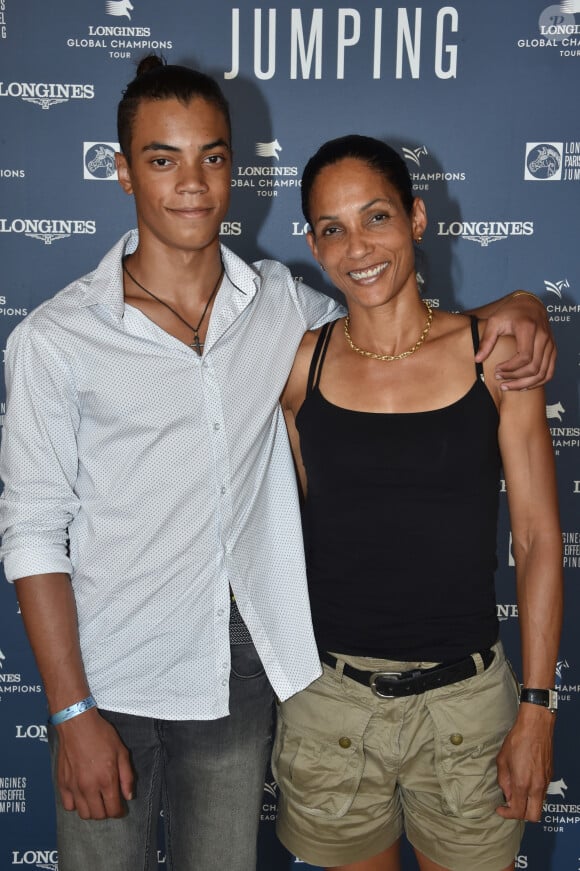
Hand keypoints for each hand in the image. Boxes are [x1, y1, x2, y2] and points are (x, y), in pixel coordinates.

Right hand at [55, 709, 133, 819]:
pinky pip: (68, 806)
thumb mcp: (122, 752)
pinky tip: (82, 795)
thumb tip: (129, 796)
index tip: (121, 808)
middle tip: (110, 802)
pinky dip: (76, 805)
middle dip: (107, 812)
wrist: (78, 725)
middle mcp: (89, 787)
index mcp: (106, 779)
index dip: (120, 812)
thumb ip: (127, 776)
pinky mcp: (63, 784)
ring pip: (83, 814)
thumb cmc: (101, 735)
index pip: (113, 809)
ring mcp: (74, 787)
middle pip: (99, 815)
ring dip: (92, 811)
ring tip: (97, 800)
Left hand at [475, 293, 555, 389]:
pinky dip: (537, 382)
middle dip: (515, 378)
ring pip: (543, 373)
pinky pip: (549, 372)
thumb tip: (477, 359)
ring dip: (525, 384)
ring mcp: (550, 344)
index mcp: (529, 328)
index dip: (510, 368)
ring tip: (509, 386)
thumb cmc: (510, 313)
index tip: (496, 370)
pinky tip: (523, 385)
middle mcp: (543, 337)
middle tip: (500, 381)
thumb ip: (486, 340)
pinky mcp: (553, 350)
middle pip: (534, 368)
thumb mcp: (494, 322)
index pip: (524, 357)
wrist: (529, 304)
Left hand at [495, 704, 553, 820]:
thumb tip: (507, 795)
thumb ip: (504, 781)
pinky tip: (525, 782)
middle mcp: (536, 786)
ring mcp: (545, 782)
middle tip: (510, 806)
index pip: (518, 812)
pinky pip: (542, 793)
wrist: (535, 727)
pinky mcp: (549, 776)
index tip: (500, 809)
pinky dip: (533, 794)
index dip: (507, 814)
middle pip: (534, 816)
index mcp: (523, 784)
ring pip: (539, 805)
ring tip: (516, 791)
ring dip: (528, 804)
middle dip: (521, 815)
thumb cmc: (517, 740)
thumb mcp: (502, 760)